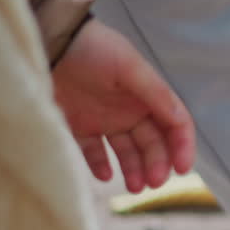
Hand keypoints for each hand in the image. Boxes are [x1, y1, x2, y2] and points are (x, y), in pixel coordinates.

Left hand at [52, 19, 195, 191]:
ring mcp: (106, 120)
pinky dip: (101, 165)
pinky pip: (94, 152)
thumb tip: (179, 121)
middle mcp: (131, 111)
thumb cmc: (92, 48)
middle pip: (153, 144)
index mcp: (149, 96)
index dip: (182, 146)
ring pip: (128, 152)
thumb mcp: (129, 66)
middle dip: (157, 164)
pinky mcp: (80, 127)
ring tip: (134, 187)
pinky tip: (105, 175)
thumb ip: (155, 94)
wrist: (47, 42)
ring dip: (135, 170)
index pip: (175, 125)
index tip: (182, 168)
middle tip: (153, 182)